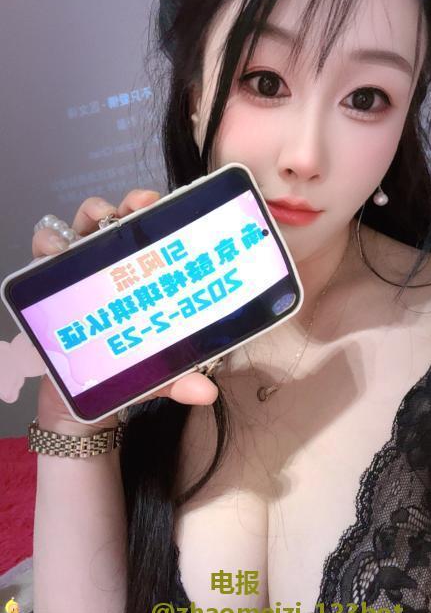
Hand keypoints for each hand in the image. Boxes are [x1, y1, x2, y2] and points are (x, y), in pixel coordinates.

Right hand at [31, 190, 218, 433]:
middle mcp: (109, 267)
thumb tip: (206, 393)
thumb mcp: (156, 375)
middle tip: (140, 206)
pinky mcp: (47, 288)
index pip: (148, 235)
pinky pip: (41, 255)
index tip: (165, 204)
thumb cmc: (122, 373)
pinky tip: (54, 251)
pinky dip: (45, 245)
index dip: (155, 214)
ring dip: (88, 215)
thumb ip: (179, 379)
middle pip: (117, 220)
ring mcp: (78, 274)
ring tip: (97, 223)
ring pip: (79, 227)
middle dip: (128, 204)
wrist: (80, 407)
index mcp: (139, 278)